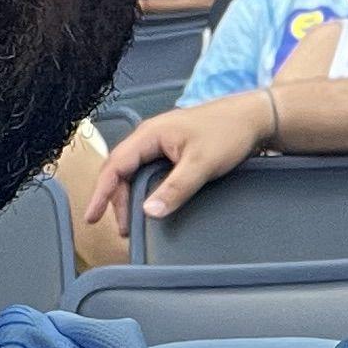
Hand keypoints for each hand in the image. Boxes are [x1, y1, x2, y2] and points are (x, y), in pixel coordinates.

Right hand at [80, 90, 276, 238]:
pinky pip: (149, 170)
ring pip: (135, 172)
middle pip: (121, 171)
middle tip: (124, 229)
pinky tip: (151, 204)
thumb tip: (149, 212)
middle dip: (117, 200)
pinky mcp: (174, 149)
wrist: (255, 118)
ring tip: (135, 222)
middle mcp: (150, 136)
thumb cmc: (228, 132)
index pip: (114, 166)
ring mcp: (162, 142)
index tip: (92, 216)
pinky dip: (145, 189)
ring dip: (131, 196)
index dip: (101, 193)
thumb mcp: (200, 165)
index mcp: (150, 134)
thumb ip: (174, 189)